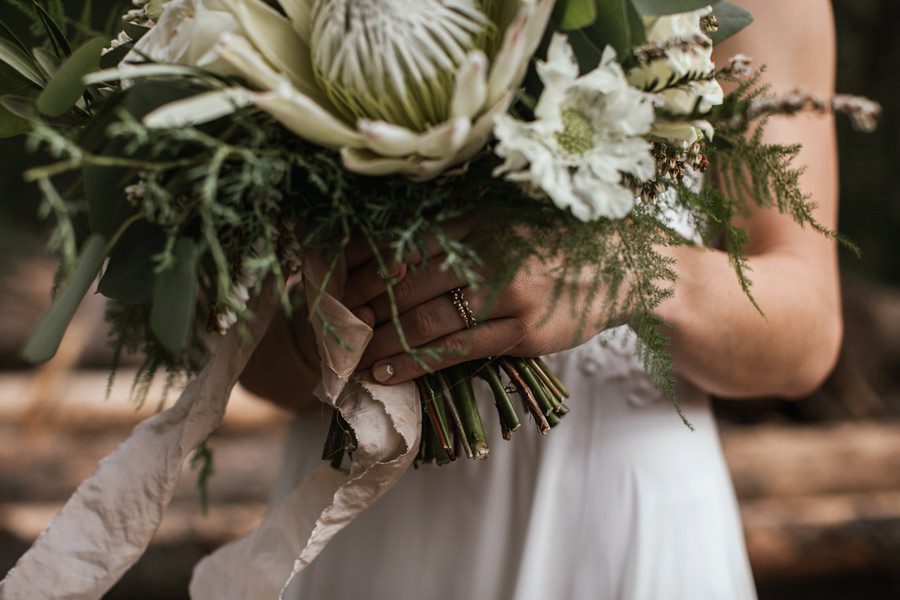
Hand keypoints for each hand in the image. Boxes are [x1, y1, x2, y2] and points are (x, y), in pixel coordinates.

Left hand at [343, 227, 625, 384]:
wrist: (622, 266)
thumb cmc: (553, 244)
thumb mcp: (506, 221)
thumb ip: (457, 232)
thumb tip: (391, 257)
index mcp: (480, 218)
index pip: (403, 241)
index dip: (362, 264)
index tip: (335, 281)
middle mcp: (490, 251)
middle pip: (406, 281)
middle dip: (361, 305)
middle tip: (332, 322)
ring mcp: (508, 293)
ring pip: (425, 320)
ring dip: (380, 339)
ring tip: (351, 352)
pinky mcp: (522, 332)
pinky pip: (455, 351)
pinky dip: (414, 362)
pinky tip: (386, 370)